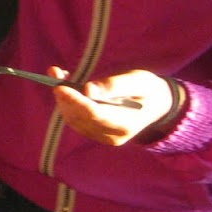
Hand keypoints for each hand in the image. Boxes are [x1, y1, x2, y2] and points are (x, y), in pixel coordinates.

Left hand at [49, 67, 175, 145]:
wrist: (157, 104)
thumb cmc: (148, 88)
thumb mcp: (137, 80)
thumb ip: (114, 85)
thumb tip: (88, 89)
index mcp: (126, 123)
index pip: (94, 114)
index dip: (75, 100)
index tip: (59, 86)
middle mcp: (113, 135)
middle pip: (80, 118)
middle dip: (65, 97)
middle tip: (55, 74)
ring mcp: (103, 137)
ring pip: (74, 119)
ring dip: (63, 99)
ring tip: (58, 75)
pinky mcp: (96, 133)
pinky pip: (76, 119)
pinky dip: (68, 103)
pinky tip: (65, 86)